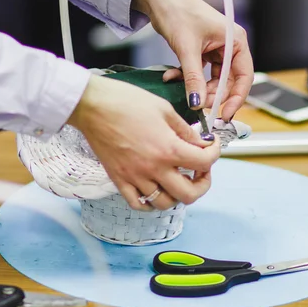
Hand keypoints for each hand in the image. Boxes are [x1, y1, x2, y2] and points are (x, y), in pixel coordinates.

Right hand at [67, 74, 219, 210]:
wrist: (92, 106)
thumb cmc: (125, 101)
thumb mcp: (164, 108)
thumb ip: (184, 130)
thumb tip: (199, 142)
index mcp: (168, 148)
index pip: (204, 163)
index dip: (215, 154)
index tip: (211, 147)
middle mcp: (154, 169)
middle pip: (189, 195)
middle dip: (202, 184)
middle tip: (201, 171)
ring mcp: (135, 178)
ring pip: (164, 203)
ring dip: (177, 194)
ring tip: (177, 179)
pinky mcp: (119, 180)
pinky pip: (138, 204)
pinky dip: (150, 202)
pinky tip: (154, 189)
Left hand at [133, 0, 253, 121]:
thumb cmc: (177, 12)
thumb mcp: (186, 49)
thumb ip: (193, 78)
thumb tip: (197, 102)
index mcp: (235, 41)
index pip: (244, 77)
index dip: (236, 98)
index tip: (224, 114)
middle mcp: (229, 46)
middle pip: (228, 81)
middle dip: (212, 94)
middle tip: (197, 103)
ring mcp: (216, 49)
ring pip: (212, 80)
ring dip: (197, 87)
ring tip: (180, 86)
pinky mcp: (202, 52)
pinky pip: (199, 73)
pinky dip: (188, 78)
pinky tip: (172, 76)